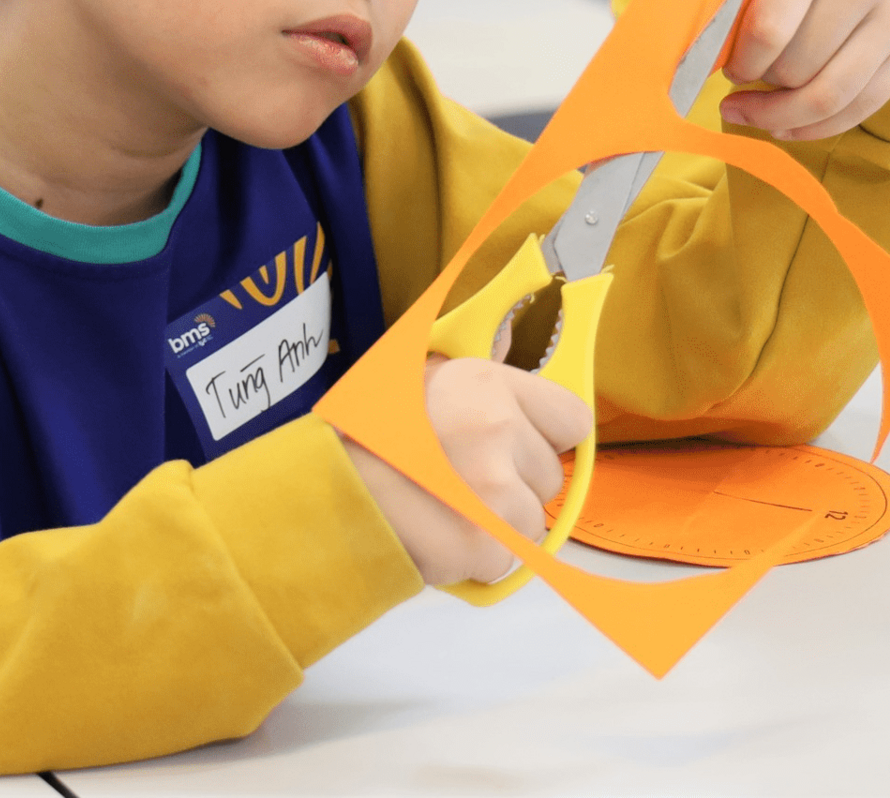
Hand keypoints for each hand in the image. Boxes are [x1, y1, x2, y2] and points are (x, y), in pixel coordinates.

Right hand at [341, 356, 590, 586]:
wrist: (317, 493)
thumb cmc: (365, 437)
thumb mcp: (423, 378)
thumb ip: (480, 375)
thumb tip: (522, 326)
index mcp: (486, 384)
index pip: (572, 420)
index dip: (543, 438)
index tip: (515, 445)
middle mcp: (494, 430)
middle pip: (549, 479)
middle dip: (514, 487)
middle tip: (460, 480)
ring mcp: (492, 490)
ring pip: (530, 524)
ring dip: (495, 527)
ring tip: (443, 510)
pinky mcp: (481, 544)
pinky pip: (503, 561)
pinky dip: (473, 560)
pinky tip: (436, 537)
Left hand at [719, 0, 889, 140]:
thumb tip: (701, 58)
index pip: (769, 27)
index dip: (739, 61)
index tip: (728, 66)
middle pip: (797, 67)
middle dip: (761, 83)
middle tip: (745, 77)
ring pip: (830, 96)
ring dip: (782, 116)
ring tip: (754, 113)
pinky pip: (862, 108)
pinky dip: (818, 127)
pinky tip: (787, 125)